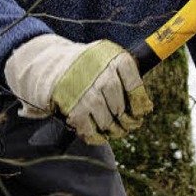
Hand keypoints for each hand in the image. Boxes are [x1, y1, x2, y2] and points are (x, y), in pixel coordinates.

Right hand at [4, 35, 152, 143]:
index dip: (140, 104)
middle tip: (124, 124)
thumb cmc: (86, 66)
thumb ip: (127, 78)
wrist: (50, 65)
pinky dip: (96, 136)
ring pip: (108, 122)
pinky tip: (98, 134)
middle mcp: (103, 74)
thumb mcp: (108, 59)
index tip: (140, 112)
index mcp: (115, 58)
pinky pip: (91, 131)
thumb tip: (146, 108)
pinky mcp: (74, 108)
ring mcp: (88, 92)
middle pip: (121, 108)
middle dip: (124, 120)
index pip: (136, 86)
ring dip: (111, 129)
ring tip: (111, 128)